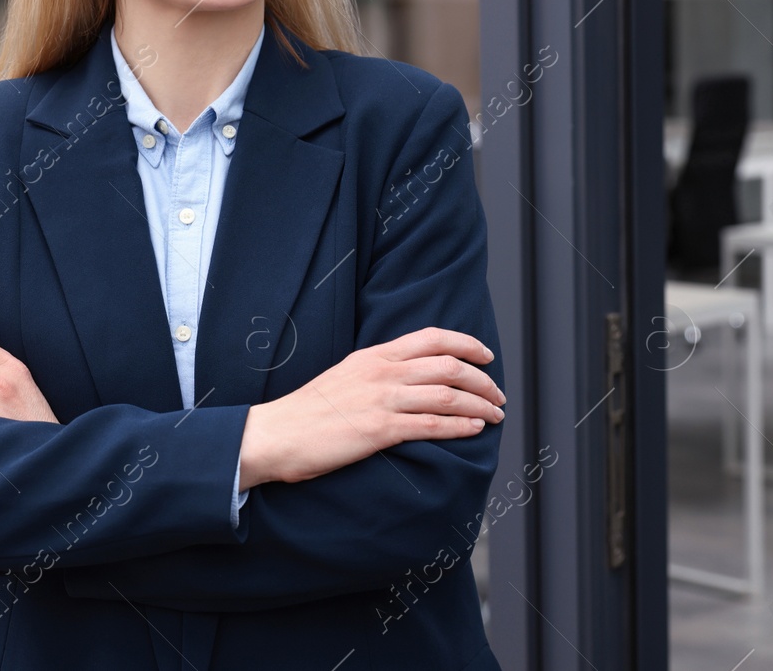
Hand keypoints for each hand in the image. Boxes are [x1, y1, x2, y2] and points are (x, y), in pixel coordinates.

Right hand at [238, 326, 504, 488]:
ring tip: (495, 414)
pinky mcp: (379, 430)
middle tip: (498, 394)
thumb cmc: (307, 412)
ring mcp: (382, 400)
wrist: (274, 434)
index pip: (432, 338)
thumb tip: (407, 377)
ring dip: (479, 405)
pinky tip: (474, 429)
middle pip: (449, 366)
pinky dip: (460, 426)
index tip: (486, 356)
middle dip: (482, 379)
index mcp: (374, 355)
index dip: (466, 344)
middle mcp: (382, 372)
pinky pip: (431, 424)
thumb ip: (376, 372)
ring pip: (447, 395)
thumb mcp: (344, 376)